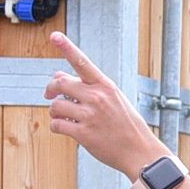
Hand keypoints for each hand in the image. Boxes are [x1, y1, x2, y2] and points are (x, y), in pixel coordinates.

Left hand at [44, 32, 168, 178]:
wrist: (140, 152)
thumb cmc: (127, 125)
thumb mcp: (113, 100)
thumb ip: (88, 87)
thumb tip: (59, 75)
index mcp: (106, 86)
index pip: (82, 62)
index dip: (67, 48)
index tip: (54, 36)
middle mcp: (97, 98)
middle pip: (60, 84)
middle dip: (50, 89)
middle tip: (49, 95)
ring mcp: (90, 116)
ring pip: (55, 106)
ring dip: (55, 111)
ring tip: (64, 117)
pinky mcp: (83, 134)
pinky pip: (57, 125)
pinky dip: (57, 127)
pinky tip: (66, 129)